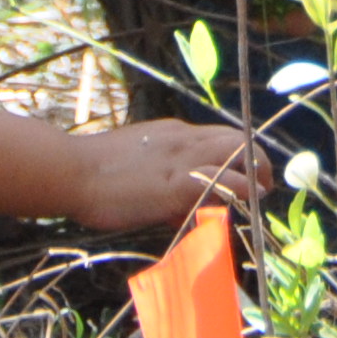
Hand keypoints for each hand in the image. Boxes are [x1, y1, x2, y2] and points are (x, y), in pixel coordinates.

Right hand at [69, 116, 268, 230]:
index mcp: (174, 134)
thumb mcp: (139, 163)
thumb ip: (164, 176)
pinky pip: (221, 180)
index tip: (245, 175)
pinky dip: (240, 188)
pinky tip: (246, 199)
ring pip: (238, 151)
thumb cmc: (96, 172)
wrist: (72, 171)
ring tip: (261, 193)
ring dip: (256, 171)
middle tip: (264, 184)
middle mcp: (184, 139)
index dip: (239, 155)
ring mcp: (182, 159)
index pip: (220, 136)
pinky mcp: (177, 184)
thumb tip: (183, 203)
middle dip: (257, 160)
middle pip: (238, 138)